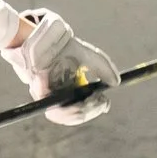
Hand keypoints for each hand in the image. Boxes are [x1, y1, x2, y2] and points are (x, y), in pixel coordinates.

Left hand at [18, 8, 118, 125]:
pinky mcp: (40, 95)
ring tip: (89, 103)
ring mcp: (50, 97)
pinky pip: (53, 110)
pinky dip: (66, 110)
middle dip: (91, 110)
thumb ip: (104, 69)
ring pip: (64, 116)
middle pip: (76, 115)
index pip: (84, 108)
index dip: (96, 109)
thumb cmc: (66, 49)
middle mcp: (61, 97)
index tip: (104, 103)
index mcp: (73, 91)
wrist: (48, 40)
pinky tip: (78, 102)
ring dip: (80, 112)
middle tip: (98, 101)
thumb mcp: (90, 57)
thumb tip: (116, 83)